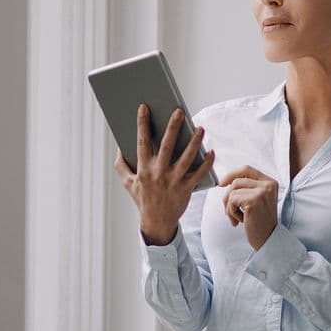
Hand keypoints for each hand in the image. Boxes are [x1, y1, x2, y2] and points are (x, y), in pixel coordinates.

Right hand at [114, 103, 215, 245]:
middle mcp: (158, 173)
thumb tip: (119, 146)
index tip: (144, 107)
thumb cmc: (142, 199)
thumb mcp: (128, 182)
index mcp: (143, 169)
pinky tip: (211, 152)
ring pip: (186, 158)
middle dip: (173, 127)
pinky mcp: (186, 189)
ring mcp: (173, 182)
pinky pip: (199, 174)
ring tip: (200, 128)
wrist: (156, 223)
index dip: (142, 124)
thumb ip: (121, 164)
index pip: (142, 142)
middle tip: (179, 111)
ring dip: (194, 142)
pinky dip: (206, 163)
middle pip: (167, 146)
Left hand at [218, 165, 278, 250]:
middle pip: (237, 180)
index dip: (231, 174)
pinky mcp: (254, 200)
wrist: (268, 239)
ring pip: (232, 190)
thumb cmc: (260, 222)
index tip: (221, 184)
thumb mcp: (257, 200)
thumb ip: (247, 188)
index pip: (247, 169)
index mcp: (270, 182)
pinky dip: (231, 212)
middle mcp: (268, 184)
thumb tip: (224, 181)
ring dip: (229, 206)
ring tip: (236, 217)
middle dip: (228, 195)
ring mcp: (262, 191)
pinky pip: (232, 200)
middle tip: (229, 210)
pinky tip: (240, 221)